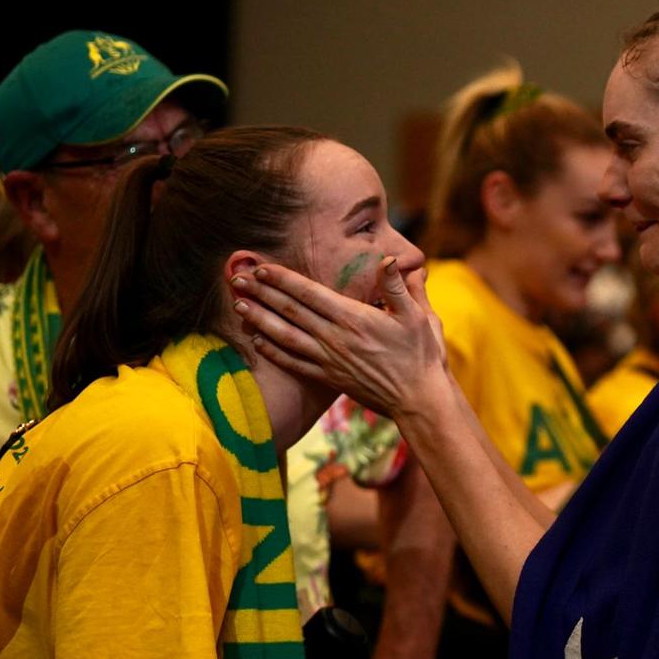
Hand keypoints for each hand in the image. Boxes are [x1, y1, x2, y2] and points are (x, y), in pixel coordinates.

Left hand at [233, 257, 446, 417]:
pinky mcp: (329, 379)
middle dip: (262, 293)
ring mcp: (329, 360)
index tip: (262, 268)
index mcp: (354, 318)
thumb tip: (389, 259)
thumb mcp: (418, 316)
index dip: (283, 279)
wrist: (420, 399)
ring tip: (239, 306)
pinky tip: (257, 341)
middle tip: (237, 279)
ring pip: (285, 337)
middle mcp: (335, 339)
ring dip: (259, 320)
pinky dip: (272, 351)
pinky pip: (294, 363)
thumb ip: (398, 286)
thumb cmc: (422, 355)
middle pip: (290, 311)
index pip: (309, 293)